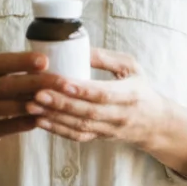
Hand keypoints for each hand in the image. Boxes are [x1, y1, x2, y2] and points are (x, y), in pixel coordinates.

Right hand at [0, 51, 74, 151]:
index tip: (45, 60)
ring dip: (32, 105)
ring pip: (7, 107)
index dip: (23, 61)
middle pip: (8, 84)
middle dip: (37, 82)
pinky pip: (8, 127)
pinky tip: (43, 120)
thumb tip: (53, 61)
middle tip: (62, 82)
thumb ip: (18, 70)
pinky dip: (25, 124)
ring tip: (55, 102)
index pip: (3, 62)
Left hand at [25, 48, 170, 148]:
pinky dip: (57, 130)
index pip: (103, 93)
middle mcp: (119, 115)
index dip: (82, 90)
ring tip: (31, 105)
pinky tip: (40, 120)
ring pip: (79, 126)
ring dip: (54, 117)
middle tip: (36, 93)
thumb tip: (80, 48)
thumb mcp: (131, 67)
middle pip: (87, 112)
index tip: (61, 81)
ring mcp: (109, 129)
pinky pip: (77, 137)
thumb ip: (107, 58)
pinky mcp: (99, 138)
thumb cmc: (140, 89)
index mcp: (130, 94)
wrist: (155, 123)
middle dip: (60, 103)